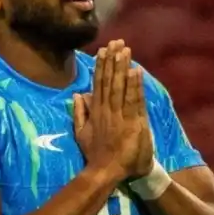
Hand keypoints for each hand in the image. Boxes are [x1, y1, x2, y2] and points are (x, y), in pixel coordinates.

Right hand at [73, 40, 152, 178]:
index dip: (102, 66)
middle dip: (113, 61)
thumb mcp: (81, 133)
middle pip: (110, 81)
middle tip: (117, 42)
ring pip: (121, 87)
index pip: (99, 84)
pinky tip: (136, 71)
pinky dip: (134, 85)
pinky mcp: (132, 123)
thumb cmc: (97, 154)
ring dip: (123, 68)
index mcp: (96, 112)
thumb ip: (79, 114)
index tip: (104, 50)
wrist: (107, 172)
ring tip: (125, 50)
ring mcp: (119, 116)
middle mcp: (107, 110)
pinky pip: (133, 100)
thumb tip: (77, 95)